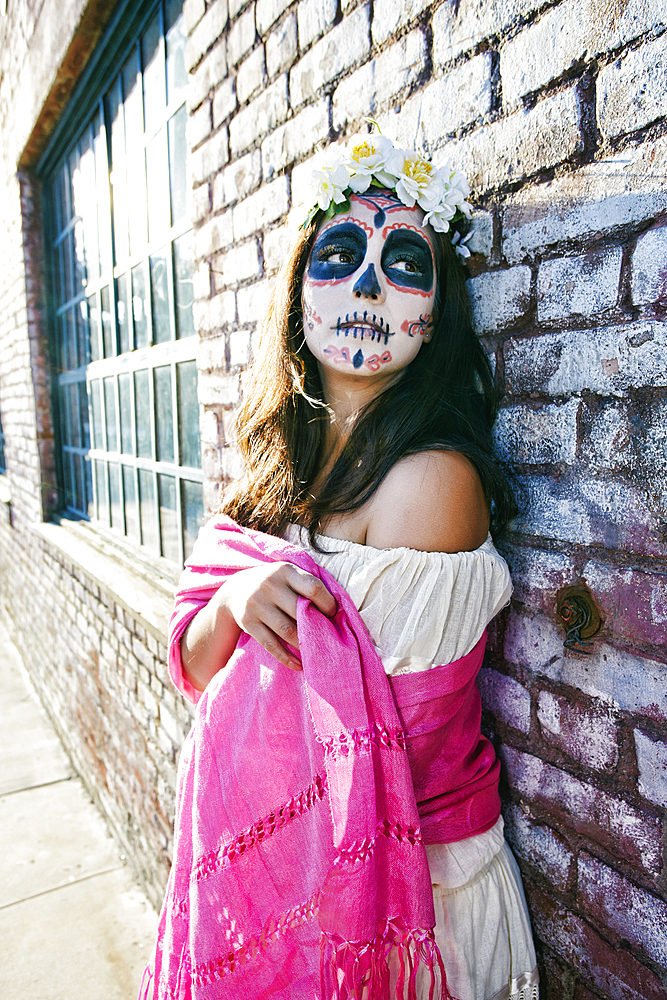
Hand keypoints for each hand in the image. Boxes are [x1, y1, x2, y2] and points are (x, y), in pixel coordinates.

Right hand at [217, 562, 336, 670]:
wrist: (235, 590)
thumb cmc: (274, 584)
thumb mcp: (287, 575)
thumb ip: (306, 585)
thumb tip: (337, 610)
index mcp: (284, 570)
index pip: (313, 587)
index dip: (327, 603)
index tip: (332, 614)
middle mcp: (268, 585)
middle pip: (299, 611)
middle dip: (316, 627)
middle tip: (326, 635)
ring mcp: (256, 604)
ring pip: (287, 631)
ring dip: (304, 644)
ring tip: (316, 652)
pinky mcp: (248, 622)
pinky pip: (270, 644)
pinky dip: (286, 658)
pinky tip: (299, 665)